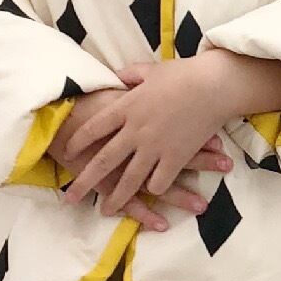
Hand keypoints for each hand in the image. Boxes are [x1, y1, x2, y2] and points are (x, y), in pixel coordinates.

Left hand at [55, 62, 232, 225]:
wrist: (214, 85)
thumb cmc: (182, 73)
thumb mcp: (149, 70)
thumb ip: (128, 76)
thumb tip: (115, 77)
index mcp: (126, 107)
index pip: (93, 128)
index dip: (77, 141)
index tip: (67, 151)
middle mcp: (135, 131)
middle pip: (103, 161)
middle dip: (84, 181)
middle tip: (71, 197)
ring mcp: (155, 147)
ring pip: (129, 179)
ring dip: (116, 198)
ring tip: (106, 210)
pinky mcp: (176, 158)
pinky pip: (159, 182)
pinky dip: (154, 189)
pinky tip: (150, 193)